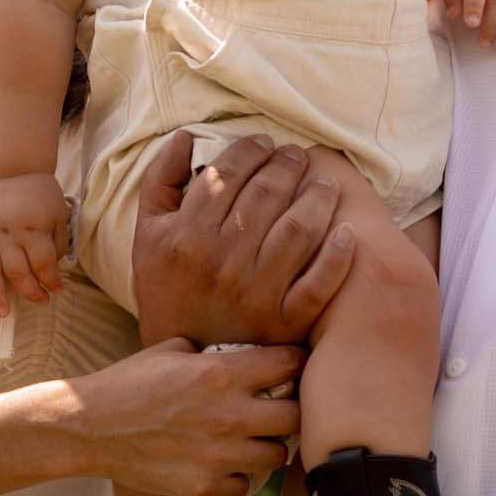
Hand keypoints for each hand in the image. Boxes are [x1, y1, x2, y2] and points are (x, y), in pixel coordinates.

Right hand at [0, 173, 71, 312]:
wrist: (14, 171)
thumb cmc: (41, 194)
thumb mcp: (59, 215)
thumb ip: (58, 243)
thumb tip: (52, 268)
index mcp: (33, 229)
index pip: (43, 263)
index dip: (52, 281)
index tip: (59, 290)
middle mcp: (10, 235)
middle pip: (17, 271)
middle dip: (30, 291)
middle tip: (41, 302)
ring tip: (2, 313)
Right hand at [68, 340, 301, 495]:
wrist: (88, 428)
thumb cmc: (128, 382)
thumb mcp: (170, 349)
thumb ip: (214, 350)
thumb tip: (246, 351)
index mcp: (222, 372)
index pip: (292, 363)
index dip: (296, 364)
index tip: (290, 369)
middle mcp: (228, 414)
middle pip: (298, 415)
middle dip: (292, 409)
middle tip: (279, 408)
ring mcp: (218, 455)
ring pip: (278, 455)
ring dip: (269, 446)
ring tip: (252, 439)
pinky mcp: (204, 487)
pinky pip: (245, 486)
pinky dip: (238, 477)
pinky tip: (222, 464)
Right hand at [129, 128, 345, 346]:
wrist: (180, 358)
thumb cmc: (167, 287)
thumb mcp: (147, 233)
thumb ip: (161, 180)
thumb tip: (187, 137)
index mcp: (187, 235)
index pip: (229, 173)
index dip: (251, 149)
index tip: (264, 142)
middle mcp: (222, 260)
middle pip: (267, 194)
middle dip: (287, 164)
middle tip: (296, 156)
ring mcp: (257, 292)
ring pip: (299, 229)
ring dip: (318, 196)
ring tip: (324, 183)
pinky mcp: (284, 320)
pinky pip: (320, 283)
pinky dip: (339, 255)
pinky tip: (347, 232)